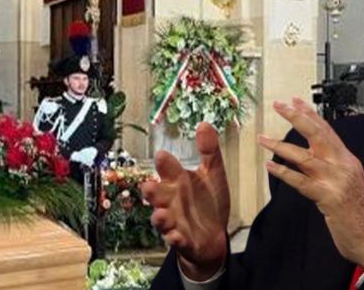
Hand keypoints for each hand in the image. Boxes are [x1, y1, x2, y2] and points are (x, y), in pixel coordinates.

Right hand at [141, 122, 229, 279]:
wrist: (214, 235)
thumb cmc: (208, 202)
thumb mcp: (213, 174)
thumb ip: (209, 151)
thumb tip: (204, 123)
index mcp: (177, 182)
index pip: (168, 171)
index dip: (165, 165)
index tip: (162, 155)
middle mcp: (171, 201)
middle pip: (157, 195)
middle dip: (152, 192)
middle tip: (149, 187)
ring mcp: (174, 222)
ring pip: (161, 219)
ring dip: (160, 217)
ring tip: (161, 214)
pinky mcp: (182, 240)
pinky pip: (175, 240)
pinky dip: (174, 238)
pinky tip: (175, 236)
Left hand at [258, 98, 363, 266]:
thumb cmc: (360, 215)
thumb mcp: (350, 183)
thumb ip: (334, 169)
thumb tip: (313, 157)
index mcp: (349, 161)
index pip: (328, 130)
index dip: (310, 114)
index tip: (295, 101)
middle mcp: (344, 166)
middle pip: (317, 134)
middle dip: (297, 117)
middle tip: (279, 105)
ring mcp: (336, 181)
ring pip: (305, 156)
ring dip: (281, 146)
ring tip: (262, 139)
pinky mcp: (328, 198)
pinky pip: (301, 182)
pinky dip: (284, 172)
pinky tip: (270, 166)